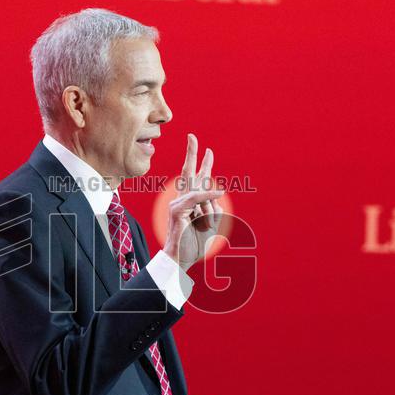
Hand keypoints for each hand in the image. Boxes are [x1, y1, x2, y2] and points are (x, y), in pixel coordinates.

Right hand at [162, 133, 224, 270]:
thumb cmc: (195, 243)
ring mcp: (177, 204)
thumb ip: (213, 207)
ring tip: (208, 225)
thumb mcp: (211, 222)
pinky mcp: (176, 210)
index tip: (208, 150)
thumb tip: (217, 194)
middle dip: (191, 153)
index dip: (203, 163)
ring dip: (209, 211)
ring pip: (200, 193)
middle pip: (188, 172)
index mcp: (190, 201)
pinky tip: (218, 192)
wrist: (181, 259)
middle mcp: (181, 199)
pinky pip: (196, 199)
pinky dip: (208, 196)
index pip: (196, 178)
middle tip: (192, 136)